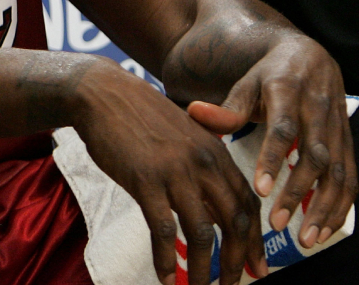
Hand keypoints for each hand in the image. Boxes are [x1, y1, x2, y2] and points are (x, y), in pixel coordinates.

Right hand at [73, 60, 265, 284]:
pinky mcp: (145, 180)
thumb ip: (203, 163)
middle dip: (238, 260)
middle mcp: (203, 163)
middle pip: (234, 222)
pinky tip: (165, 276)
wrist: (101, 92)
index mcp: (215, 152)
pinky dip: (166, 259)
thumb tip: (214, 203)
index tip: (257, 266)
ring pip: (203, 233)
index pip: (247, 203)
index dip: (255, 239)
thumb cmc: (138, 113)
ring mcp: (174, 172)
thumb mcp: (183, 132)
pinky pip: (163, 230)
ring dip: (204, 269)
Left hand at [188, 36, 356, 249]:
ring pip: (338, 171)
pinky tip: (325, 228)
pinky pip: (351, 177)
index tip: (260, 189)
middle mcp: (318, 108)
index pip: (282, 128)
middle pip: (314, 155)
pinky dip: (341, 205)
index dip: (273, 159)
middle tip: (277, 223)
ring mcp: (337, 126)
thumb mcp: (246, 84)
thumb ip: (226, 107)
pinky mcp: (347, 141)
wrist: (309, 56)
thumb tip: (193, 113)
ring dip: (325, 207)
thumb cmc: (269, 75)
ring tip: (306, 238)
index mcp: (288, 90)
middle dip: (298, 192)